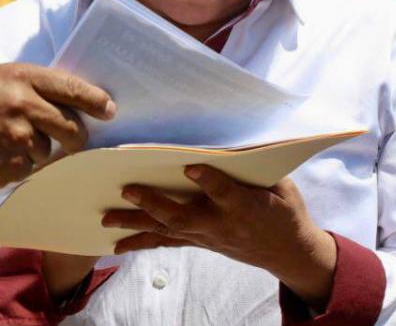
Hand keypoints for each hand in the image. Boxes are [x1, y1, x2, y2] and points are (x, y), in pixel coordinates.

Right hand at [0, 64, 114, 188]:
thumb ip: (28, 84)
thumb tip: (66, 96)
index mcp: (21, 78)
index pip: (72, 88)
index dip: (96, 100)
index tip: (108, 109)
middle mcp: (23, 106)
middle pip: (72, 127)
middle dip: (77, 137)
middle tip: (72, 140)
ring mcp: (18, 139)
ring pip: (51, 152)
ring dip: (40, 152)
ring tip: (11, 144)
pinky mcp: (11, 167)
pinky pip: (31, 170)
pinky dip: (22, 166)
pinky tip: (0, 157)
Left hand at [102, 168, 336, 306]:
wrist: (288, 251)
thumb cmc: (285, 210)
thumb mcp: (282, 186)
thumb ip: (257, 170)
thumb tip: (234, 145)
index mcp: (246, 206)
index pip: (224, 192)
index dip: (208, 180)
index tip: (190, 166)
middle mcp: (222, 225)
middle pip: (184, 216)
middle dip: (155, 204)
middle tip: (129, 191)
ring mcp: (208, 237)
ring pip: (168, 231)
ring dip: (137, 225)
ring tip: (107, 219)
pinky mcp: (201, 242)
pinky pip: (168, 242)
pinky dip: (142, 241)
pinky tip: (118, 243)